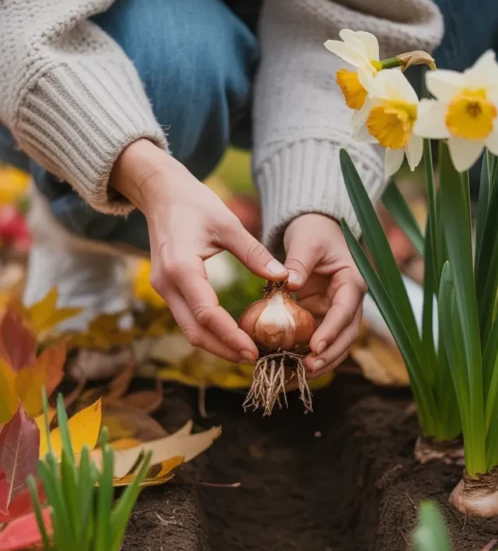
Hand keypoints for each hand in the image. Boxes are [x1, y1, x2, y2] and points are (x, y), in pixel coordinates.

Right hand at [112, 140, 287, 361]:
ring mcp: (163, 288)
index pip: (207, 313)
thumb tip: (284, 278)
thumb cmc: (195, 202)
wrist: (160, 192)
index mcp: (181, 268)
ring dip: (216, 344)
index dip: (230, 336)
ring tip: (246, 352)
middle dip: (223, 350)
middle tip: (254, 358)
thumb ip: (255, 254)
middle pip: (194, 332)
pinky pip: (187, 317)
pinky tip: (231, 334)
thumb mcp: (228, 223)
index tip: (253, 350)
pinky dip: (208, 331)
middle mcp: (167, 284)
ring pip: (188, 329)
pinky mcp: (166, 288)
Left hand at [283, 214, 365, 376]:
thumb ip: (299, 261)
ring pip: (336, 342)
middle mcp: (349, 300)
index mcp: (352, 281)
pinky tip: (293, 366)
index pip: (346, 310)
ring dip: (323, 360)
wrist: (314, 231)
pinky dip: (309, 354)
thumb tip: (290, 282)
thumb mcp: (306, 242)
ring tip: (301, 374)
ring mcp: (336, 310)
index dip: (332, 330)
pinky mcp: (322, 316)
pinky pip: (318, 339)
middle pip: (347, 333)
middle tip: (309, 368)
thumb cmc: (314, 232)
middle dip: (330, 354)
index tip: (316, 346)